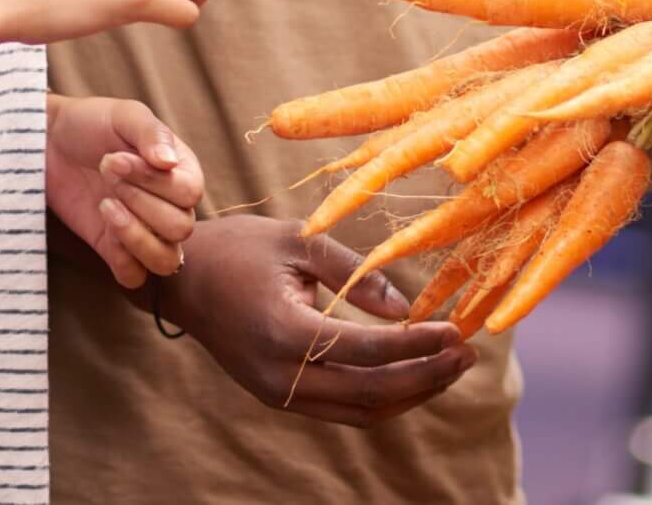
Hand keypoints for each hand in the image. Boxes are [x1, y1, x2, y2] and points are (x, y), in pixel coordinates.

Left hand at [47, 95, 202, 288]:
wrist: (49, 141)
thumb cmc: (92, 123)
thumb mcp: (125, 116)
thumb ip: (152, 134)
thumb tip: (168, 163)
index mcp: (181, 170)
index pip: (190, 193)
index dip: (154, 181)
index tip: (114, 158)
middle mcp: (170, 205)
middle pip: (181, 227)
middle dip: (139, 202)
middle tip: (106, 174)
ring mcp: (144, 230)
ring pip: (166, 260)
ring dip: (135, 236)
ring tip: (106, 206)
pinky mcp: (114, 250)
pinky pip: (134, 277)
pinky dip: (122, 260)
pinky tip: (103, 227)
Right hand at [156, 215, 477, 426]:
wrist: (182, 280)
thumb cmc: (241, 248)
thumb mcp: (298, 241)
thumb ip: (354, 274)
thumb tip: (406, 309)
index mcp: (283, 329)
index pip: (365, 350)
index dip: (416, 346)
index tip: (456, 330)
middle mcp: (279, 373)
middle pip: (369, 392)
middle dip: (426, 376)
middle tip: (468, 353)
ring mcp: (277, 392)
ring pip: (360, 411)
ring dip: (412, 393)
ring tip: (453, 367)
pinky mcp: (279, 397)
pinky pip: (342, 410)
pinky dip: (384, 399)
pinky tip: (415, 376)